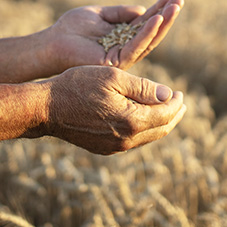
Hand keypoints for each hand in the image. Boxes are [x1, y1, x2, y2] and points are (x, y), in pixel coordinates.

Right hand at [32, 66, 185, 154]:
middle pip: (161, 129)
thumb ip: (144, 88)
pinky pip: (133, 141)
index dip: (176, 102)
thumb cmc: (78, 85)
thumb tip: (169, 95)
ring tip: (166, 110)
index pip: (166, 114)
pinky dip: (144, 129)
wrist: (46, 108)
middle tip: (180, 103)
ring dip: (160, 123)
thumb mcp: (113, 78)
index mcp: (132, 121)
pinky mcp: (104, 148)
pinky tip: (142, 119)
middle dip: (173, 115)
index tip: (181, 92)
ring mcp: (114, 147)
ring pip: (148, 137)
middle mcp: (126, 139)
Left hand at [49, 0, 183, 70]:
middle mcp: (125, 48)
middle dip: (166, 17)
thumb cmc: (71, 28)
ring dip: (162, 23)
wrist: (52, 42)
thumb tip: (143, 10)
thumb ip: (120, 12)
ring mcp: (122, 57)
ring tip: (174, 8)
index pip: (145, 23)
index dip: (159, 10)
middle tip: (179, 1)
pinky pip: (135, 46)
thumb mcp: (99, 14)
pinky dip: (146, 33)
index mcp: (122, 37)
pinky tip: (156, 19)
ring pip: (148, 40)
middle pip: (152, 33)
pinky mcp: (115, 62)